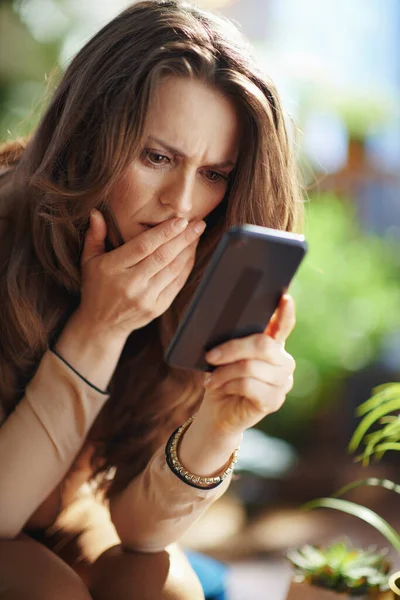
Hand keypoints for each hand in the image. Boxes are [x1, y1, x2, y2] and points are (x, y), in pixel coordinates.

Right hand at [76, 209, 205, 341]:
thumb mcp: (89, 261)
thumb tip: (96, 212)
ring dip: (188, 251)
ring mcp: (145, 298)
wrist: (101, 325)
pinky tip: (191, 254)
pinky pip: (176, 284)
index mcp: (112, 268)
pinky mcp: (157, 308)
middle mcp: (130, 284)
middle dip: (183, 238)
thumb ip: (94, 236)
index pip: (142, 246)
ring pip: (172, 269)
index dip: (164, 232)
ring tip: (197, 234)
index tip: (180, 220)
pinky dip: (186, 267)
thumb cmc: (95, 287)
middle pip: (162, 256)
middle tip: (198, 223)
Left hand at [198, 295, 295, 436]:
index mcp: (273, 345)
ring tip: (211, 379)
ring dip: (224, 372)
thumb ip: (233, 340)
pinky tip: (220, 388)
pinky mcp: (274, 401)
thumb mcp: (225, 356)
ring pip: (250, 367)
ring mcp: (282, 382)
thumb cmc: (222, 379)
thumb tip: (224, 324)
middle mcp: (283, 362)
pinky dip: (228, 385)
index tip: (285, 299)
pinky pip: (248, 386)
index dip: (286, 313)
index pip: (285, 325)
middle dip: (232, 348)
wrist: (218, 413)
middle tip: (210, 356)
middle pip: (262, 345)